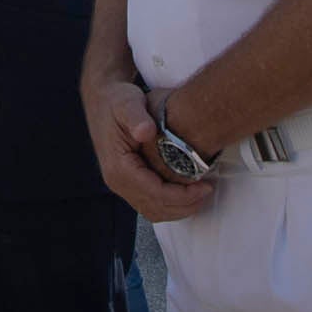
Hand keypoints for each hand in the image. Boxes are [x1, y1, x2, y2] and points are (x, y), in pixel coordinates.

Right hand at [86, 72, 213, 222]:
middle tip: (208, 191)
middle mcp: (117, 181)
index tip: (205, 187)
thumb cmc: (118, 101)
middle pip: (155, 207)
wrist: (103, 101)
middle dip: (185, 205)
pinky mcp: (128, 183)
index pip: (154, 193)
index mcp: (118, 168)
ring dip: (179, 209)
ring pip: (153, 210)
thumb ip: (136, 117)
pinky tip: (187, 193)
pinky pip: (150, 204)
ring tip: (201, 195)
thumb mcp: (127, 103)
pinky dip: (170, 204)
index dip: (182, 195)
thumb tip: (146, 132)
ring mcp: (122, 185)